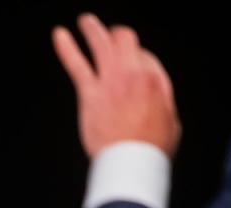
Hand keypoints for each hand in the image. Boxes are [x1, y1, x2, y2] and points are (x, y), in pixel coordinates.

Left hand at [52, 14, 179, 158]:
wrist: (132, 161)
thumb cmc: (151, 149)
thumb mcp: (171, 122)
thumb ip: (162, 103)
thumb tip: (157, 99)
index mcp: (156, 81)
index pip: (144, 56)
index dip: (135, 58)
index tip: (128, 63)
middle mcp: (135, 75)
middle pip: (126, 41)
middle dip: (118, 35)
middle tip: (108, 34)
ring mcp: (112, 81)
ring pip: (102, 44)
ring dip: (93, 29)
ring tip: (86, 21)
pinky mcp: (90, 93)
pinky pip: (77, 64)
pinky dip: (66, 47)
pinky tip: (59, 34)